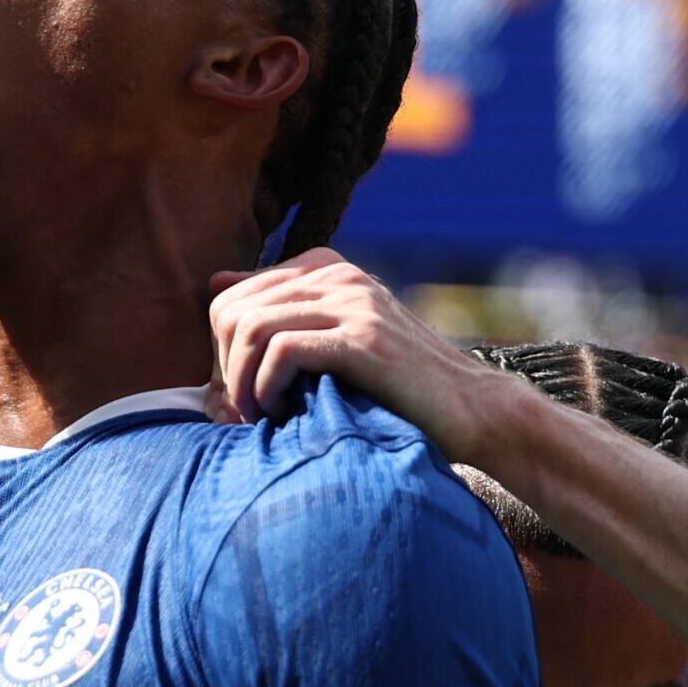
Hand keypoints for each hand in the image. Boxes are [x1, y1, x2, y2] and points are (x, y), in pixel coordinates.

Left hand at [207, 249, 520, 464]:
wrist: (472, 410)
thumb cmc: (398, 388)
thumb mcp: (336, 339)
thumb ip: (281, 311)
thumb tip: (216, 284)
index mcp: (326, 269)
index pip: (230, 298)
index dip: (222, 355)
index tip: (241, 398)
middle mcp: (338, 275)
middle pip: (231, 311)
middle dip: (225, 370)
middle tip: (245, 413)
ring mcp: (353, 303)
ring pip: (250, 327)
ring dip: (241, 383)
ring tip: (261, 417)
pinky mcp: (364, 339)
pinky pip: (281, 350)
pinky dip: (267, 389)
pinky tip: (285, 413)